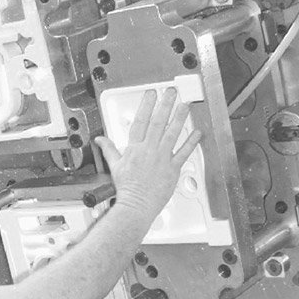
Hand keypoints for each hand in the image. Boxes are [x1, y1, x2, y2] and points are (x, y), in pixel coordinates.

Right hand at [94, 87, 201, 223]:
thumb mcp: (114, 167)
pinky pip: (184, 153)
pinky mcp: (173, 169)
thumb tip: (100, 140)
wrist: (136, 206)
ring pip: (172, 133)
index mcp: (135, 149)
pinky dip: (192, 142)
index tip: (152, 93)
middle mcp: (149, 151)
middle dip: (165, 105)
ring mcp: (162, 159)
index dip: (146, 105)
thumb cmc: (126, 189)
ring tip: (184, 105)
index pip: (141, 121)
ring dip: (179, 118)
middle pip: (158, 123)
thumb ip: (109, 150)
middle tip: (171, 92)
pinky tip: (197, 133)